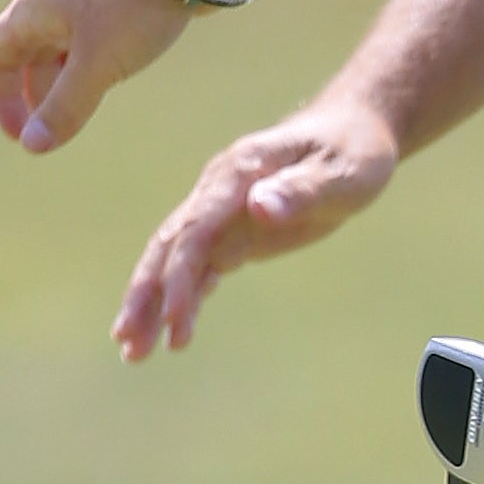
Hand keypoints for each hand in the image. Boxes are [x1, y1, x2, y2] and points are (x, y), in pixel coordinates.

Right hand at [0, 0, 191, 151]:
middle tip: (53, 135)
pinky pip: (86, 45)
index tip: (19, 135)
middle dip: (34, 98)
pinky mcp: (110, 7)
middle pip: (25, 59)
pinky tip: (107, 85)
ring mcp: (80, 4)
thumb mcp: (96, 65)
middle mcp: (49, 5)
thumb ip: (64, 106)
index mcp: (31, 12)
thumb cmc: (133, 9)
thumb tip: (32, 145)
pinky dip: (87, 70)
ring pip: (58, 53)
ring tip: (80, 116)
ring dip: (63, 86)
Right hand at [114, 92, 403, 361]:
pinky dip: (182, 298)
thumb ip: (301, 191)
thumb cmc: (354, 152)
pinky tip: (167, 334)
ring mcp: (222, 212)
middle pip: (169, 247)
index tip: (174, 322)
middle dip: (146, 296)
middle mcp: (218, 191)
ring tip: (134, 352)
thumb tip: (258, 208)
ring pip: (175, 260)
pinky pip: (198, 267)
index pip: (196, 230)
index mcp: (239, 174)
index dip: (180, 277)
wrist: (353, 131)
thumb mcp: (342, 173)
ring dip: (154, 304)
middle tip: (129, 346)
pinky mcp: (234, 231)